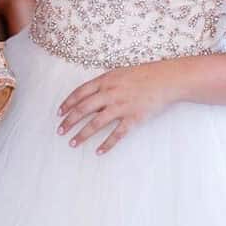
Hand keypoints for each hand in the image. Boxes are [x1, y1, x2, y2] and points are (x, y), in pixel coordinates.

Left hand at [57, 62, 178, 153]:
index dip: (67, 104)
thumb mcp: (120, 74)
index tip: (59, 113)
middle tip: (60, 131)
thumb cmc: (144, 75)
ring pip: (96, 123)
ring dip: (82, 134)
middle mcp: (110, 93)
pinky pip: (117, 134)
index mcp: (105, 81)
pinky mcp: (133, 118)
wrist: (166, 79)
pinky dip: (107, 144)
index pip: (80, 93)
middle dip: (69, 121)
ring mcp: (121, 106)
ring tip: (72, 143)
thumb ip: (104, 84)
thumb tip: (89, 96)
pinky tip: (98, 152)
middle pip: (83, 109)